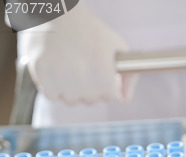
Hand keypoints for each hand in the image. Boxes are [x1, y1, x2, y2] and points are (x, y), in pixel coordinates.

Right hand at [19, 2, 135, 104]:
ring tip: (68, 67)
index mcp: (102, 65)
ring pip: (71, 100)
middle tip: (81, 66)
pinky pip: (52, 96)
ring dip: (70, 89)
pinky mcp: (41, 71)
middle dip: (88, 88)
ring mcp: (60, 73)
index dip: (105, 84)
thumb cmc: (89, 30)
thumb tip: (125, 99)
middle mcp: (81, 72)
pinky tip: (55, 70)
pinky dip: (53, 87)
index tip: (98, 72)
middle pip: (90, 100)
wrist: (57, 12)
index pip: (108, 96)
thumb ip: (129, 76)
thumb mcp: (117, 47)